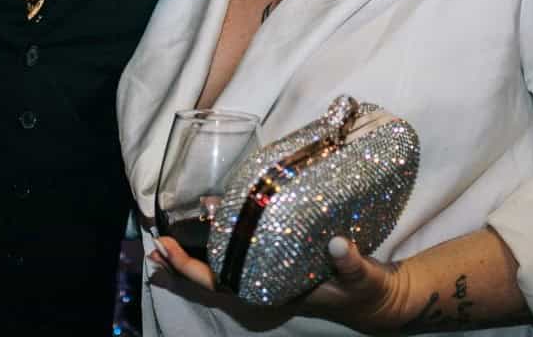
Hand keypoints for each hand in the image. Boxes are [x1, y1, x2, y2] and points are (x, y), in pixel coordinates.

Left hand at [150, 234, 411, 331]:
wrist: (381, 299)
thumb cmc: (368, 290)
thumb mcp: (364, 277)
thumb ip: (352, 263)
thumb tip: (339, 245)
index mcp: (273, 294)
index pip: (222, 286)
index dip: (190, 271)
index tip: (165, 251)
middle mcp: (264, 289)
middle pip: (212, 282)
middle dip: (180, 268)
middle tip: (152, 247)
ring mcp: (268, 281)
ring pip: (221, 274)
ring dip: (193, 261)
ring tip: (165, 244)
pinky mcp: (275, 267)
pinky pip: (236, 263)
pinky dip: (215, 252)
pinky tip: (206, 233)